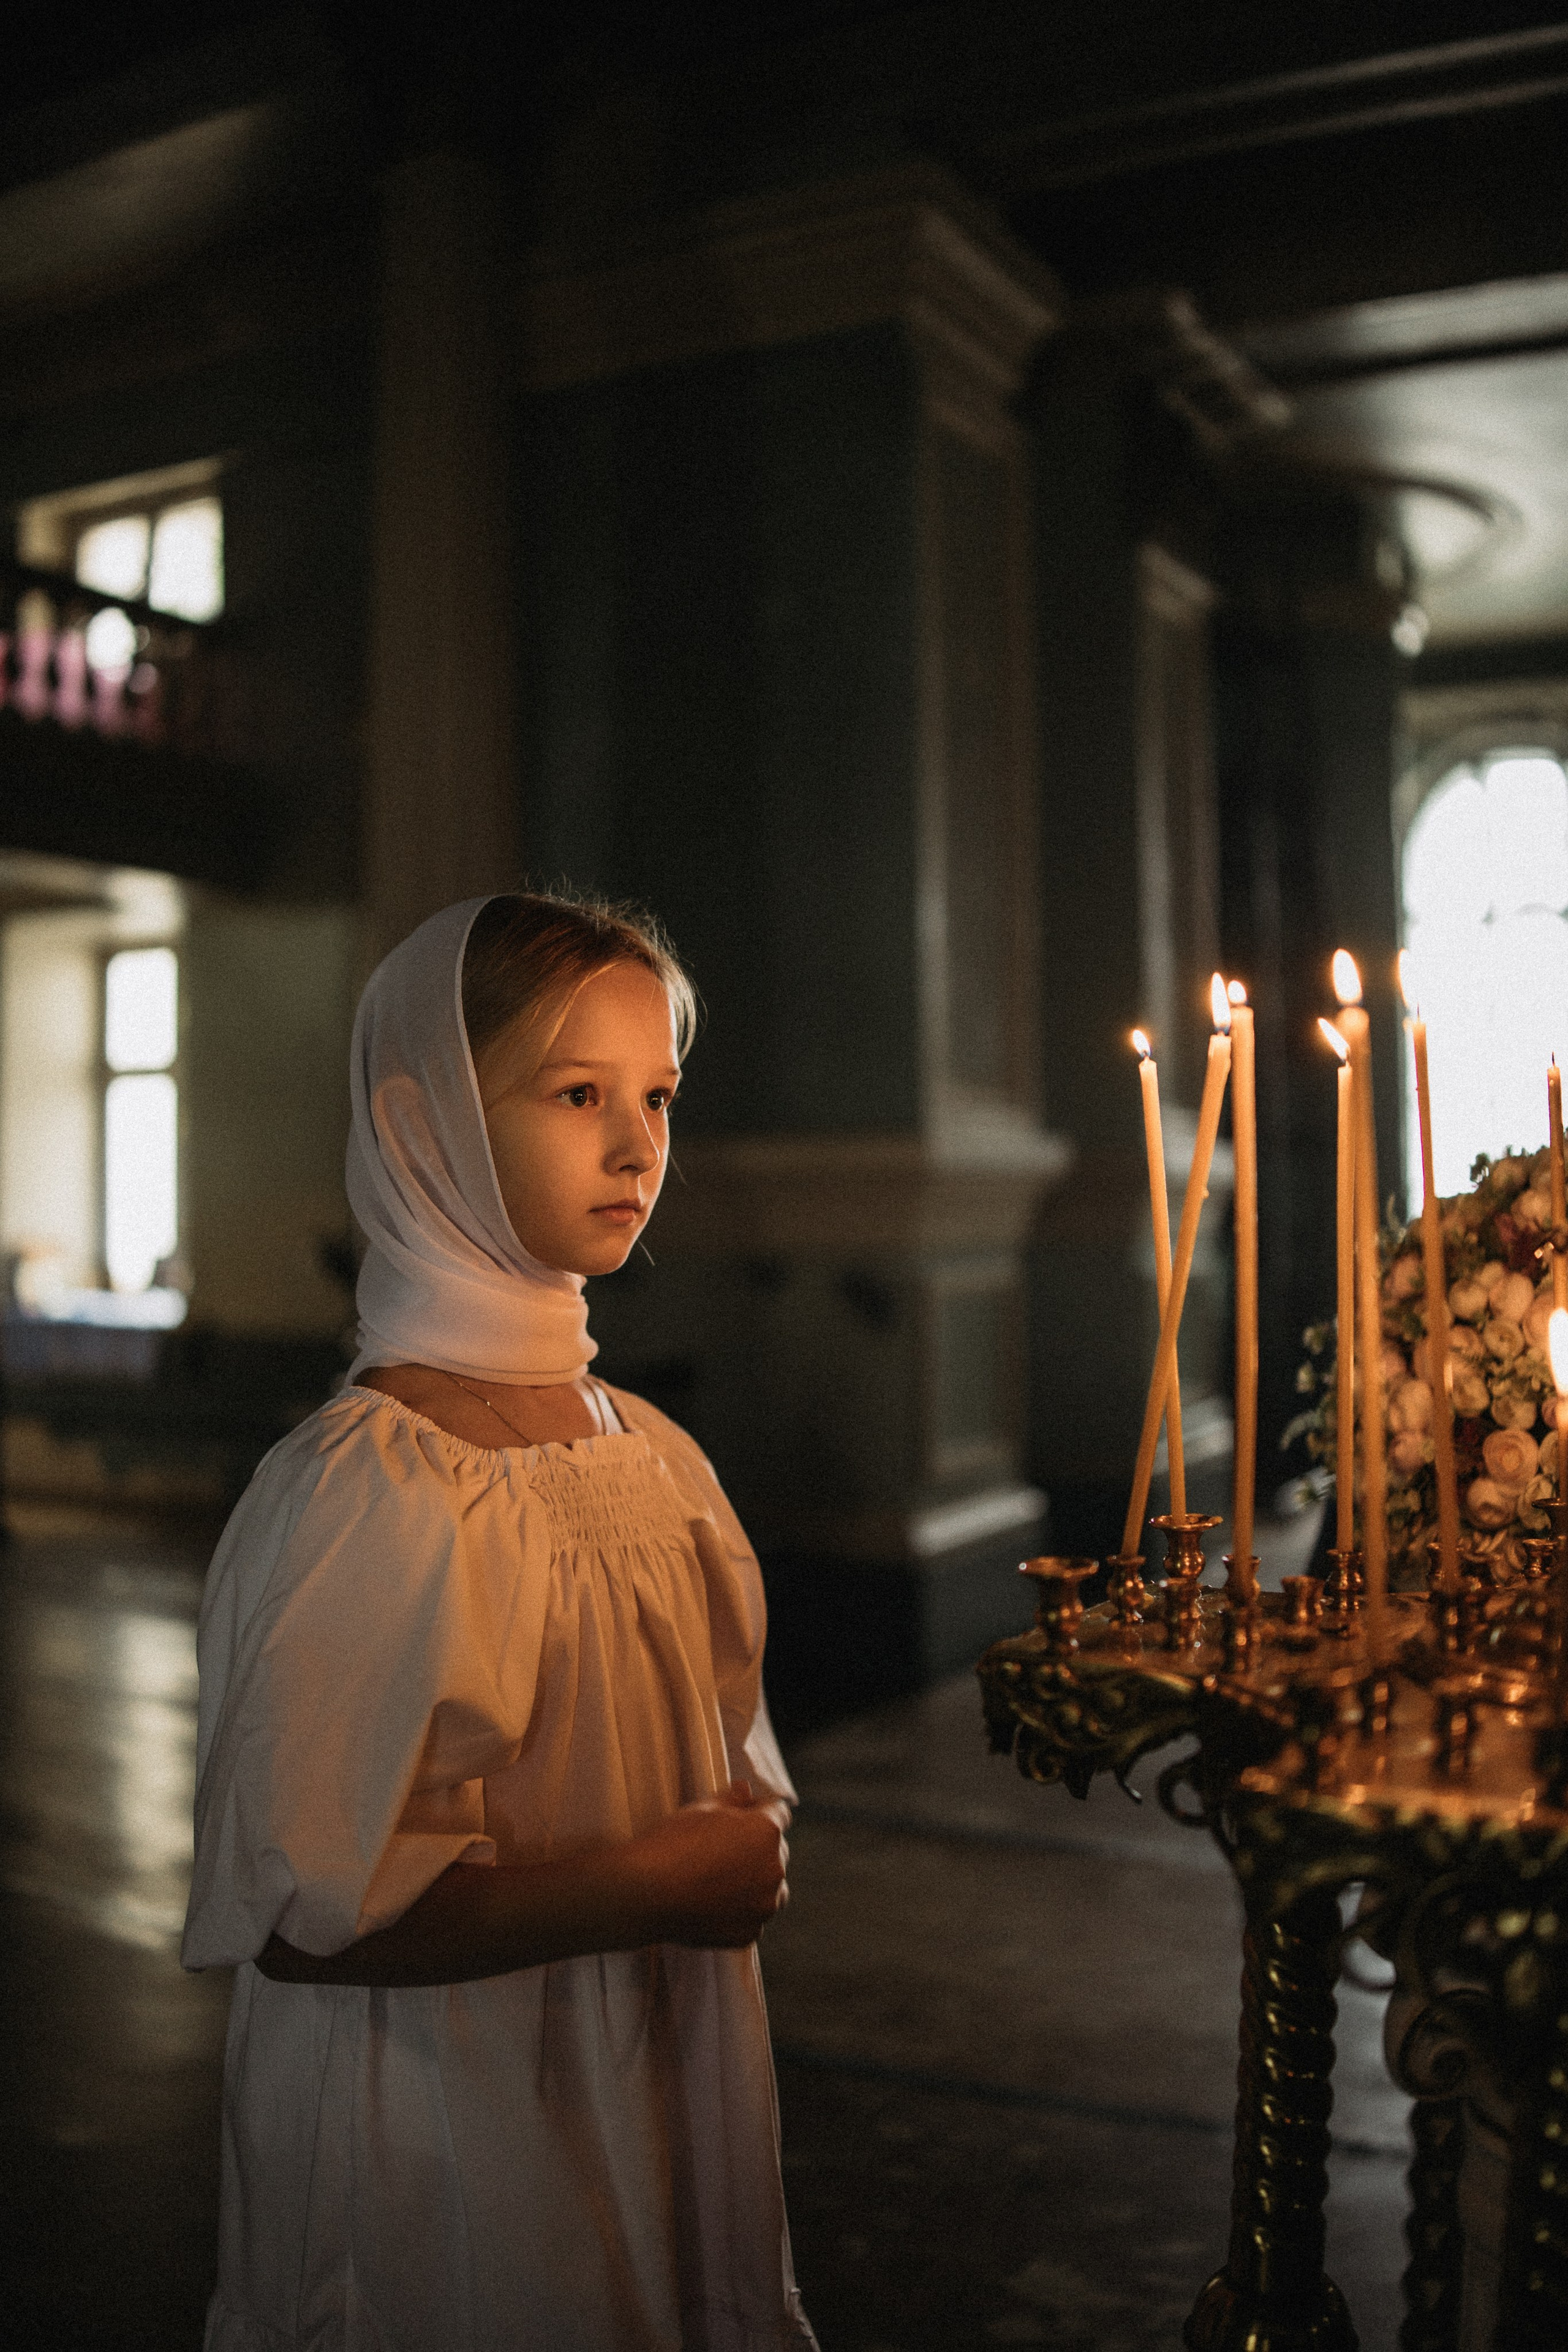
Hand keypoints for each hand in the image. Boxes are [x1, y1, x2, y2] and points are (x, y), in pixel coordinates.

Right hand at [634, 1780, 789, 1948]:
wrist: (645, 1894)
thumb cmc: (671, 1844)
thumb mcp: (701, 1809)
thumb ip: (732, 1799)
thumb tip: (747, 1790)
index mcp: (767, 1831)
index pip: (778, 1812)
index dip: (756, 1810)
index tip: (735, 1818)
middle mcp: (775, 1869)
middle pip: (775, 1850)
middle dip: (755, 1847)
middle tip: (718, 1850)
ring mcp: (764, 1905)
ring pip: (768, 1887)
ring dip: (753, 1881)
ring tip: (716, 1879)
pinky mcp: (749, 1933)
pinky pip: (752, 1916)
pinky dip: (738, 1910)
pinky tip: (710, 1903)